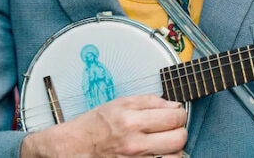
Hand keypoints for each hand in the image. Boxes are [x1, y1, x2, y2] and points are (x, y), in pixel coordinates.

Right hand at [20, 94, 186, 157]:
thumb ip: (149, 101)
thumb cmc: (94, 126)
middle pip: (179, 138)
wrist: (74, 147)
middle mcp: (135, 144)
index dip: (180, 114)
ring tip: (165, 143)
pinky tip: (159, 154)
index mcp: (131, 121)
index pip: (174, 117)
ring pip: (176, 157)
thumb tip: (173, 104)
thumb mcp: (119, 103)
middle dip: (179, 130)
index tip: (176, 114)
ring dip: (175, 149)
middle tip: (172, 128)